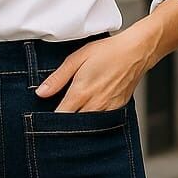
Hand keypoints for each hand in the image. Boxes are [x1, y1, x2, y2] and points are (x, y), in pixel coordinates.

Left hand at [33, 30, 153, 112]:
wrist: (136, 52)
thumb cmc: (108, 52)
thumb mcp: (77, 59)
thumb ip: (58, 78)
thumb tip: (41, 93)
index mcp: (81, 92)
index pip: (60, 117)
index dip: (51, 121)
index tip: (45, 119)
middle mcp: (94, 104)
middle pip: (74, 124)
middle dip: (65, 124)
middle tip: (59, 118)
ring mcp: (108, 109)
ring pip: (88, 125)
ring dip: (80, 123)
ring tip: (75, 115)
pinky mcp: (118, 109)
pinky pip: (102, 121)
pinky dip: (94, 119)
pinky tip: (90, 111)